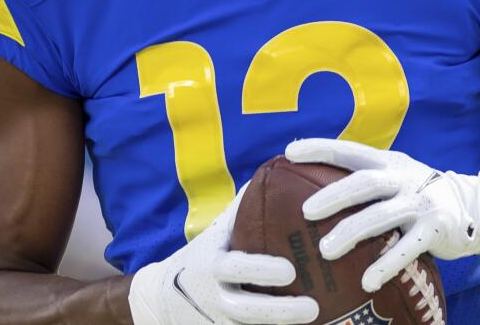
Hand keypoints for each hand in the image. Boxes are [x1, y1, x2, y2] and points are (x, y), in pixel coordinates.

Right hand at [128, 183, 319, 324]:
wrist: (163, 299)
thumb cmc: (202, 256)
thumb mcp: (216, 232)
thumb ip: (243, 207)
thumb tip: (276, 169)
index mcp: (212, 266)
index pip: (235, 269)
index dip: (261, 271)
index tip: (289, 270)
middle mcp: (214, 297)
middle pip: (246, 310)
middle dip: (279, 311)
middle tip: (312, 307)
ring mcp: (218, 321)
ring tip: (316, 320)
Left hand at [285, 139, 479, 292]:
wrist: (473, 208)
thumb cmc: (417, 194)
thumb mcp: (395, 176)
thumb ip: (364, 180)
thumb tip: (311, 187)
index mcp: (388, 163)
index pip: (350, 150)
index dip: (321, 149)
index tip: (289, 152)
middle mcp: (403, 179)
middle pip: (365, 182)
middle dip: (334, 196)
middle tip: (306, 211)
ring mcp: (420, 204)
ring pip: (382, 216)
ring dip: (352, 233)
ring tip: (325, 250)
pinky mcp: (436, 229)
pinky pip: (408, 249)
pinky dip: (386, 265)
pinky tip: (367, 281)